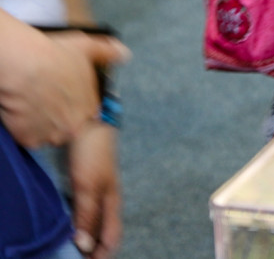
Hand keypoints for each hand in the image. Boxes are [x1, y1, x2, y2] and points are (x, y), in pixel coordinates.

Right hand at [0, 21, 130, 147]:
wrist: (23, 65)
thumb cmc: (55, 55)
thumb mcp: (86, 47)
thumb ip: (107, 53)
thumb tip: (124, 55)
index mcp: (89, 108)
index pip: (84, 113)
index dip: (72, 103)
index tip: (61, 94)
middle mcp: (74, 126)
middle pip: (66, 126)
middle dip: (57, 116)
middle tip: (44, 98)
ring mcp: (51, 135)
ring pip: (45, 133)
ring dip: (39, 123)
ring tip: (30, 102)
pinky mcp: (29, 140)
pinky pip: (26, 137)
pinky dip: (22, 128)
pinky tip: (20, 111)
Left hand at [67, 121, 121, 258]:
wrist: (90, 122)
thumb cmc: (94, 153)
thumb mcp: (88, 188)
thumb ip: (87, 217)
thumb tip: (83, 245)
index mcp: (113, 202)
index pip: (113, 237)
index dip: (103, 253)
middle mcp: (107, 199)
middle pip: (103, 232)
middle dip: (93, 247)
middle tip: (77, 257)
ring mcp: (97, 190)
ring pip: (93, 222)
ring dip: (84, 235)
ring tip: (70, 246)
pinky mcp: (86, 183)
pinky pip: (84, 211)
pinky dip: (77, 222)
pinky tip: (66, 224)